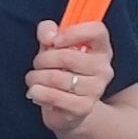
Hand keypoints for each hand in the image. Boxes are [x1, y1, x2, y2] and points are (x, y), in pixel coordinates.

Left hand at [27, 18, 112, 134]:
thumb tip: (49, 36)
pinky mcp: (83, 107)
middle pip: (67, 56)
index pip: (97, 31)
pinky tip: (36, 92)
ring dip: (36, 77)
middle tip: (37, 64)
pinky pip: (53, 96)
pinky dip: (38, 92)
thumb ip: (48, 31)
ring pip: (55, 77)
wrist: (67, 107)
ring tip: (34, 79)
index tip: (53, 41)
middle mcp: (103, 68)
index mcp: (101, 48)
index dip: (72, 32)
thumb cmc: (61, 70)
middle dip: (42, 59)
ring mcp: (96, 89)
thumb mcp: (53, 46)